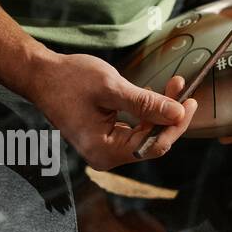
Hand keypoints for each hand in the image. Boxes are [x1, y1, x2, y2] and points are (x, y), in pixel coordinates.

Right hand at [25, 53, 197, 170]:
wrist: (40, 75)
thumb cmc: (69, 80)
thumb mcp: (111, 89)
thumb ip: (146, 104)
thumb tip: (178, 113)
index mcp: (105, 151)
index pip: (153, 146)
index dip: (176, 125)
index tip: (190, 101)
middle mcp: (106, 156)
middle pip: (151, 142)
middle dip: (170, 115)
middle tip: (182, 86)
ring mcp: (105, 148)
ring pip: (145, 134)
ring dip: (160, 111)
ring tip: (173, 84)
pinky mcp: (105, 137)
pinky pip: (134, 129)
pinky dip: (147, 112)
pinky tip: (155, 93)